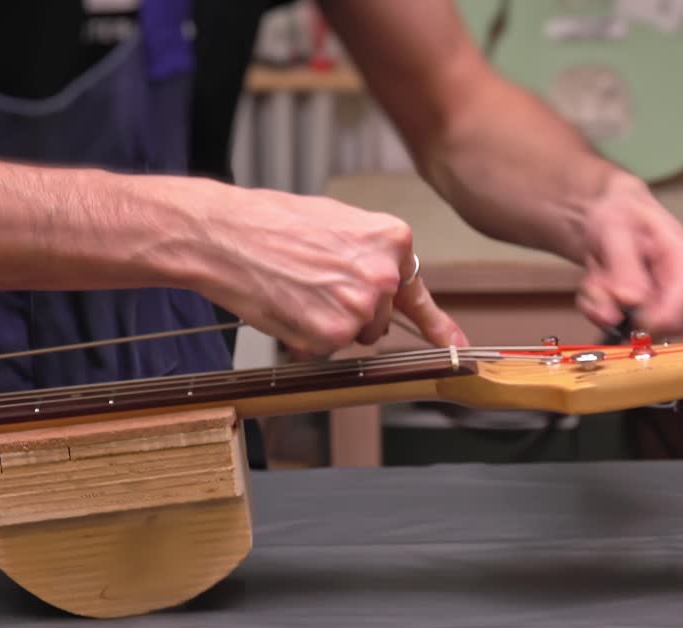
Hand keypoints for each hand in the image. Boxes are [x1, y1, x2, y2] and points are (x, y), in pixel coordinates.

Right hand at [175, 182, 468, 357]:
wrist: (225, 233)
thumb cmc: (272, 222)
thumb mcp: (338, 223)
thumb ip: (372, 254)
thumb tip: (394, 289)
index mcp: (392, 241)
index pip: (415, 292)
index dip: (434, 322)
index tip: (457, 347)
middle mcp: (384, 276)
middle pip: (380, 318)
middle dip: (350, 310)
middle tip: (312, 283)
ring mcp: (360, 308)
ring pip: (354, 336)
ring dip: (328, 325)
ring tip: (296, 289)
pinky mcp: (331, 335)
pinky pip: (325, 350)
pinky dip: (305, 338)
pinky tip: (286, 306)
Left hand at [574, 172, 682, 337]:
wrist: (618, 217)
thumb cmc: (624, 217)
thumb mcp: (616, 230)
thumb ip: (624, 266)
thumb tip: (631, 302)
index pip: (675, 318)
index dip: (638, 321)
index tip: (615, 302)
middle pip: (655, 330)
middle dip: (617, 309)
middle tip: (601, 280)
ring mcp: (680, 309)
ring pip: (636, 332)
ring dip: (606, 307)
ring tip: (602, 276)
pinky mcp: (661, 319)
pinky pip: (624, 332)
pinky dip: (603, 311)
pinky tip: (602, 285)